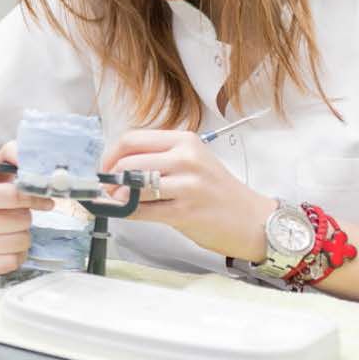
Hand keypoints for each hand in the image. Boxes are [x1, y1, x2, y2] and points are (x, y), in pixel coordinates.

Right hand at [0, 141, 51, 279]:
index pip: (13, 197)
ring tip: (9, 229)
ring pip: (21, 243)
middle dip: (24, 216)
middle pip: (21, 221)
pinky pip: (13, 262)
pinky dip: (16, 254)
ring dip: (22, 235)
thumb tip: (22, 153)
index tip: (46, 200)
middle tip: (14, 214)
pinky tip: (4, 245)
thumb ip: (8, 155)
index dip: (35, 198)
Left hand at [101, 129, 274, 261]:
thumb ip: (158, 159)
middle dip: (110, 178)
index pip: (131, 139)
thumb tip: (116, 167)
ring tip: (116, 201)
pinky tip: (124, 213)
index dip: (110, 155)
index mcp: (184, 141)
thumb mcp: (192, 162)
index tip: (105, 168)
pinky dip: (126, 212)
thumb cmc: (217, 191)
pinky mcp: (185, 212)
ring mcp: (187, 186)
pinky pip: (142, 210)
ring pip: (133, 186)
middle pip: (128, 162)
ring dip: (116, 196)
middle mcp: (186, 159)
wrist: (253, 220)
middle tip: (107, 189)